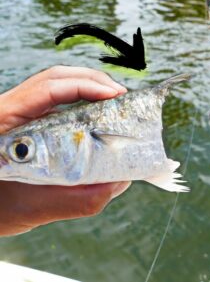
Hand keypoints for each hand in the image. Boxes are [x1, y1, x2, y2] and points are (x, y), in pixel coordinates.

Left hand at [0, 66, 130, 235]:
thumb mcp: (33, 208)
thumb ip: (77, 200)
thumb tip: (119, 182)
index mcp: (5, 118)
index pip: (49, 88)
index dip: (85, 86)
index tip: (113, 95)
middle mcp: (14, 109)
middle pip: (58, 78)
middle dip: (93, 81)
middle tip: (120, 95)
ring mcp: (24, 113)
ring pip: (60, 85)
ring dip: (90, 87)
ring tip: (115, 100)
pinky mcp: (34, 122)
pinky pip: (61, 102)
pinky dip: (84, 101)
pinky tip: (100, 112)